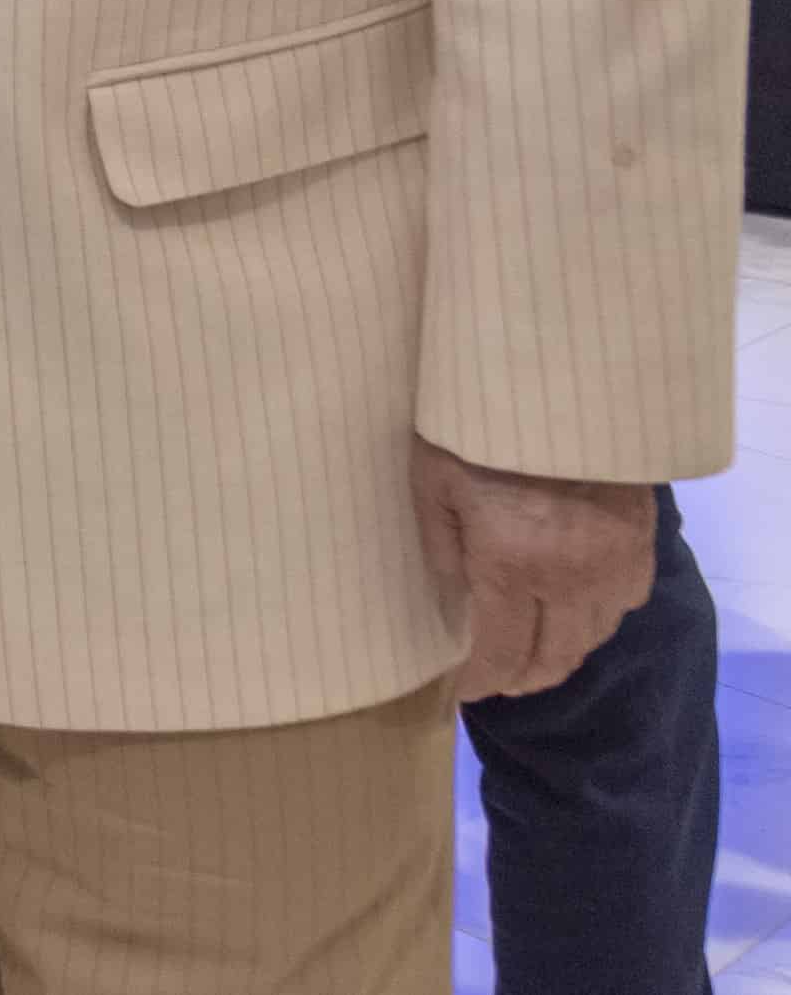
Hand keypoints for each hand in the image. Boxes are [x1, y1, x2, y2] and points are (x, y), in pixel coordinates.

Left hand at [410, 438, 657, 697]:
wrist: (554, 380)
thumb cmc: (474, 426)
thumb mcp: (432, 483)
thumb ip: (440, 550)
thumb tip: (446, 606)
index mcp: (512, 565)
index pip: (498, 653)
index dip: (477, 681)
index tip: (459, 691)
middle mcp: (570, 579)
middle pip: (551, 659)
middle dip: (517, 678)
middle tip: (491, 680)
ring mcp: (613, 565)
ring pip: (590, 637)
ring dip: (556, 653)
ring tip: (525, 652)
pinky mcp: (641, 544)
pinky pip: (622, 604)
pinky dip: (594, 619)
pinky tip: (569, 609)